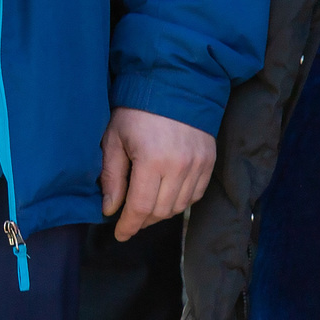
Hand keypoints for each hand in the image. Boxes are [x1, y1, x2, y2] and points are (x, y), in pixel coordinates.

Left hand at [99, 107, 216, 238]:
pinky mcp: (209, 162)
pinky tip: (167, 197)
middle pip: (161, 211)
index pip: (141, 207)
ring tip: (146, 209)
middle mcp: (180, 167)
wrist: (174, 86)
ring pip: (180, 206)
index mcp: (152, 161)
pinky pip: (196, 194)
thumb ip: (112, 176)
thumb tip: (110, 209)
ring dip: (161, 213)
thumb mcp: (114, 139)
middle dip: (143, 220)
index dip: (129, 225)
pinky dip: (180, 202)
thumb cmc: (136, 111)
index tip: (120, 234)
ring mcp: (198, 165)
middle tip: (130, 219)